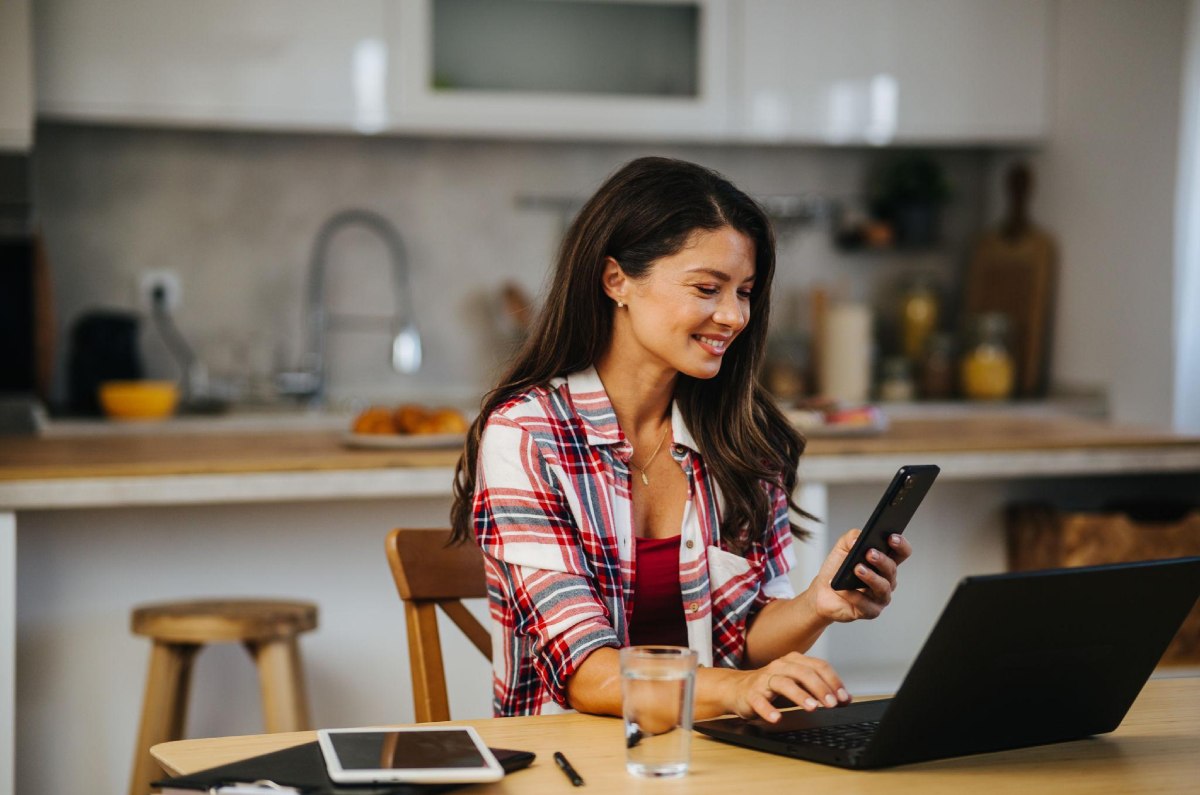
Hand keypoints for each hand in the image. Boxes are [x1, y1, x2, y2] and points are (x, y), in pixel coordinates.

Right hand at [720, 652, 849, 722]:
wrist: (738, 689)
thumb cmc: (772, 687)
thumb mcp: (798, 684)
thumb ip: (819, 689)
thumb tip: (844, 699)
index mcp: (794, 661)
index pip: (818, 666)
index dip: (833, 681)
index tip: (843, 698)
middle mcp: (780, 666)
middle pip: (803, 673)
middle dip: (820, 688)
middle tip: (832, 704)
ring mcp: (765, 679)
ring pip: (784, 683)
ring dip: (799, 695)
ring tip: (811, 708)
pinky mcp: (752, 693)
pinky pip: (760, 701)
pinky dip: (768, 709)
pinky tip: (776, 717)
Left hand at [809, 529, 911, 622]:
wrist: (822, 592)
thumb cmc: (836, 569)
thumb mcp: (842, 547)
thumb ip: (852, 537)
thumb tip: (858, 539)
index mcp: (884, 562)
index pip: (901, 553)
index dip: (901, 545)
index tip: (892, 537)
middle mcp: (886, 580)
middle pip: (892, 569)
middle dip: (882, 560)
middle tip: (870, 553)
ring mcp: (880, 596)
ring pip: (882, 587)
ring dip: (871, 577)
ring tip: (857, 569)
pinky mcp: (870, 611)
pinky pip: (866, 605)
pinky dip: (854, 596)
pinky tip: (844, 589)